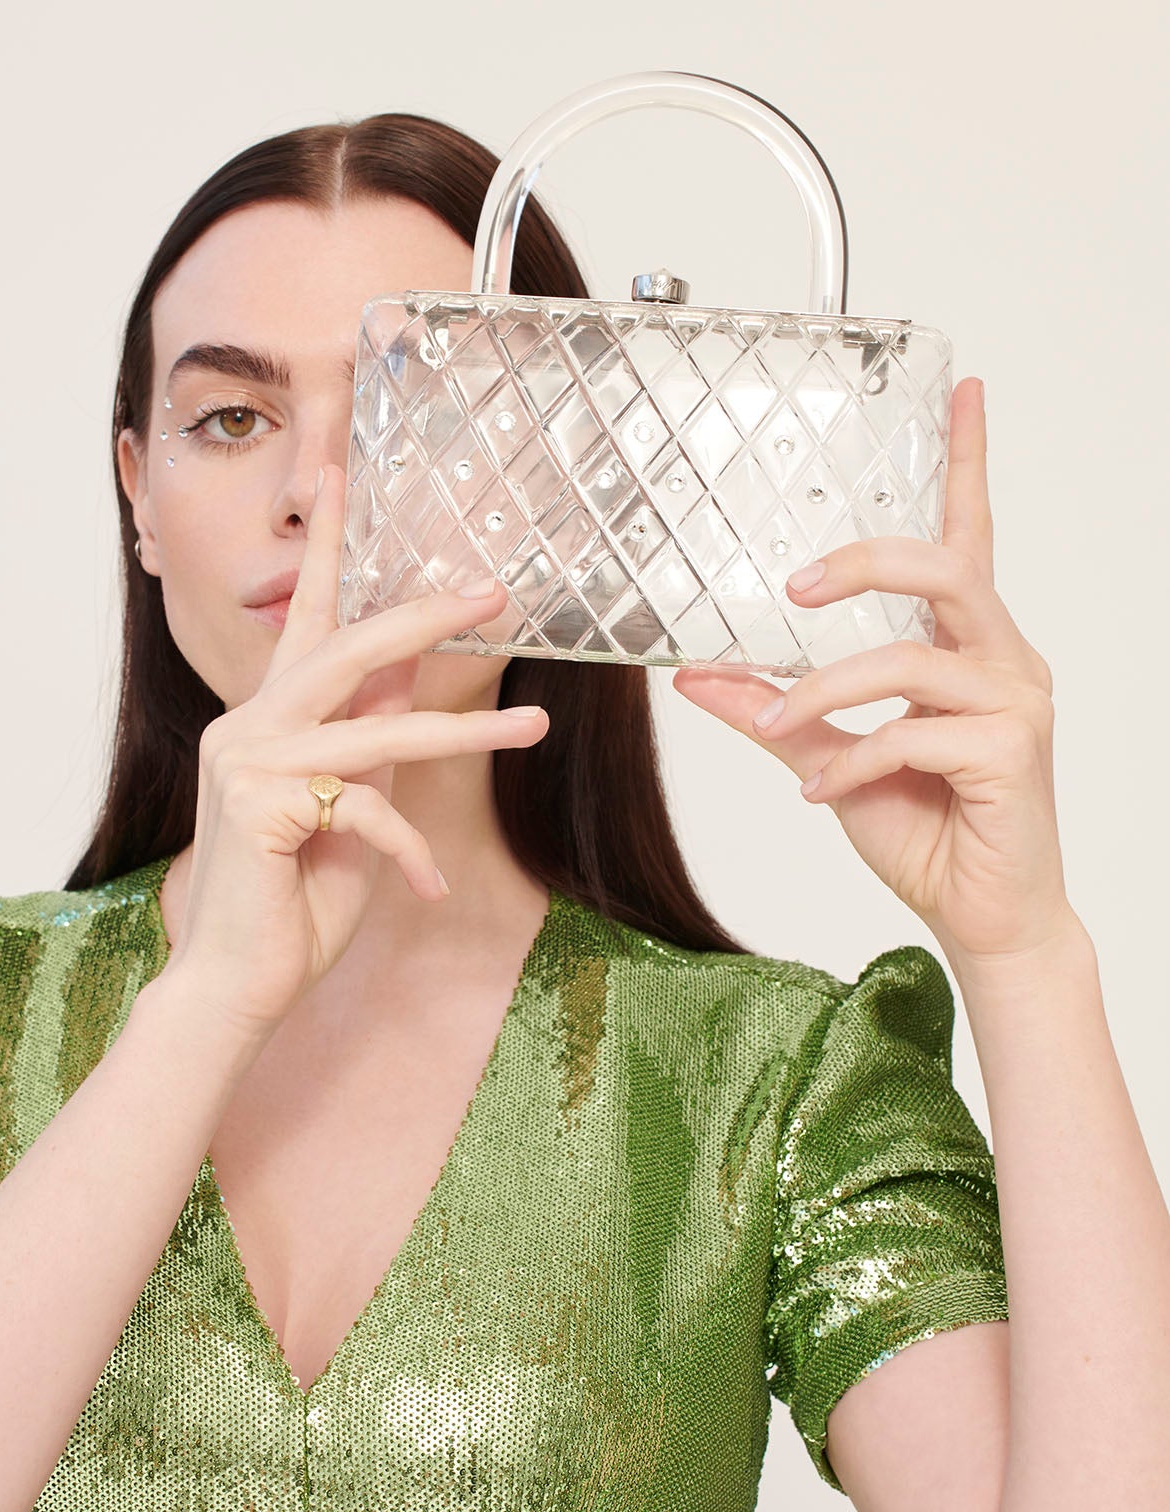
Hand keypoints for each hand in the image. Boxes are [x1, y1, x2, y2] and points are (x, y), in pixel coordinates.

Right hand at [165, 462, 544, 1037]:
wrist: (234, 988)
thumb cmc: (290, 910)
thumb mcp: (351, 814)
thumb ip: (368, 747)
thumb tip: (406, 679)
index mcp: (264, 720)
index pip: (301, 618)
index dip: (325, 548)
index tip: (340, 473)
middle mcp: (247, 726)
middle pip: (346, 647)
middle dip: (425, 615)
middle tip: (495, 590)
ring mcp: (246, 760)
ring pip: (377, 729)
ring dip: (468, 732)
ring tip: (536, 723)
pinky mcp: (260, 804)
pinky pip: (368, 809)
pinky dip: (412, 854)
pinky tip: (431, 893)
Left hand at [670, 378, 1074, 965]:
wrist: (980, 918)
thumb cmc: (925, 833)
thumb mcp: (830, 761)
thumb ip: (774, 713)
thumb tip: (697, 675)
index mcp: (970, 647)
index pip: (969, 538)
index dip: (967, 462)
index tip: (964, 390)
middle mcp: (1003, 660)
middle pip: (943, 569)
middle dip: (865, 563)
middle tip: (796, 587)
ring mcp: (1016, 703)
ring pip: (910, 660)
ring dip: (826, 692)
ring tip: (780, 729)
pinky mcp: (1011, 754)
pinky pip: (912, 736)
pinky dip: (851, 763)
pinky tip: (821, 795)